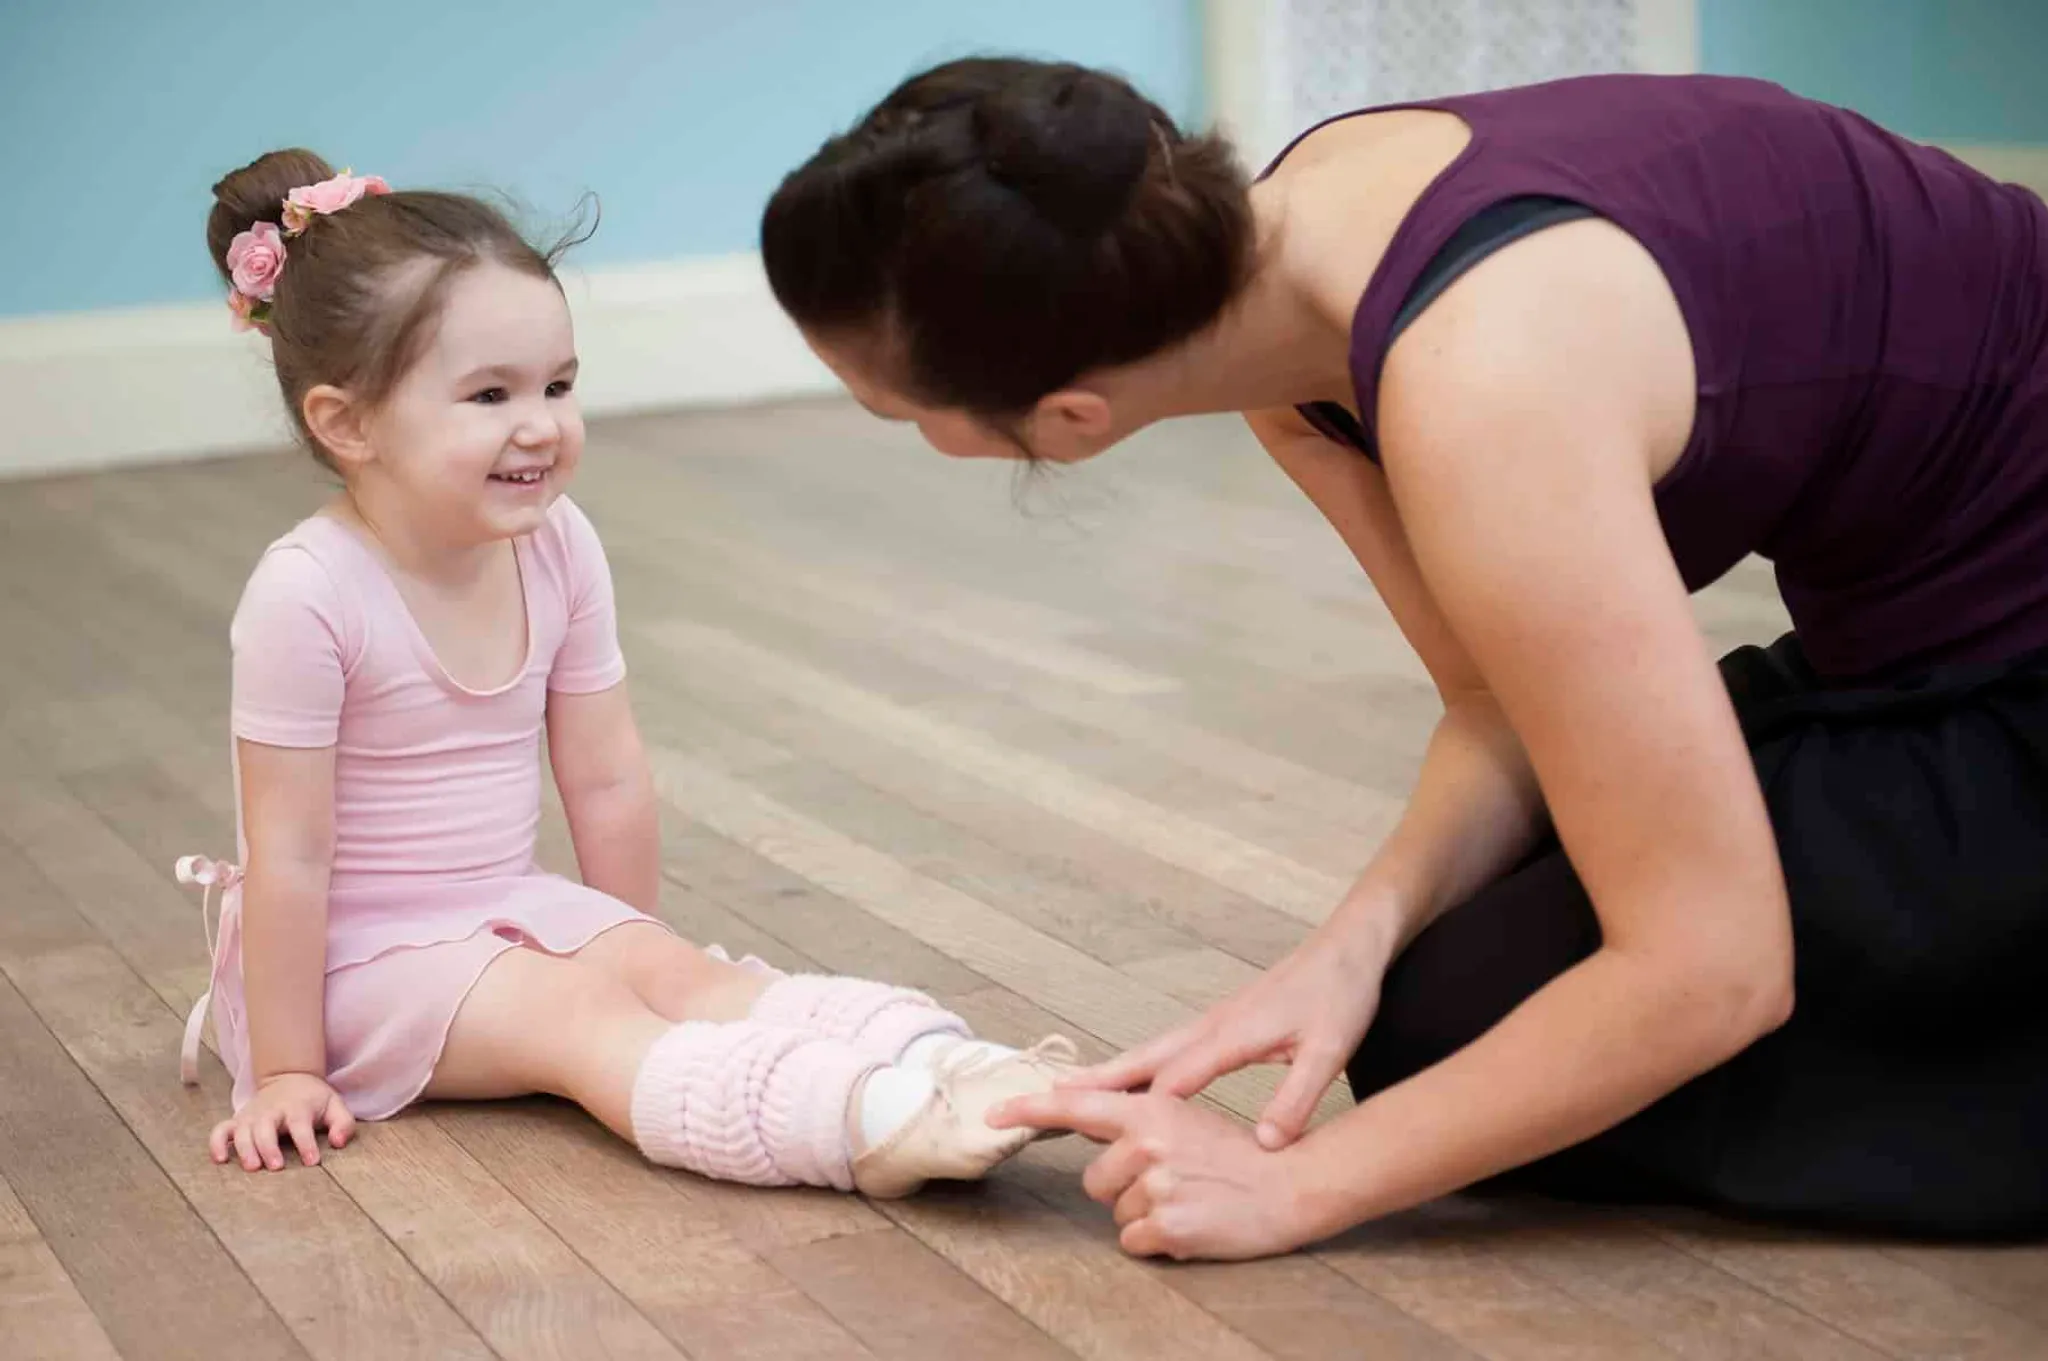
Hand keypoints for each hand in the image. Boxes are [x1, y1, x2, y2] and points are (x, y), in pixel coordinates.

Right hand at [209, 1072, 354, 1171]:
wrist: (289, 1076)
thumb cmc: (314, 1099)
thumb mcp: (336, 1105)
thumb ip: (343, 1124)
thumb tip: (338, 1143)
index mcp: (297, 1108)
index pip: (301, 1125)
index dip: (306, 1143)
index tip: (312, 1161)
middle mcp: (271, 1111)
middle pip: (265, 1128)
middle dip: (269, 1148)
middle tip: (276, 1167)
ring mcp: (252, 1116)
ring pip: (241, 1131)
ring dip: (245, 1149)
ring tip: (252, 1167)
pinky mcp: (237, 1120)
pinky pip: (220, 1130)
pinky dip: (216, 1143)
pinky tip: (220, 1160)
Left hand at [990, 1089, 1312, 1260]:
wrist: (1290, 1186)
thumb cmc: (1235, 1155)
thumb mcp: (1184, 1119)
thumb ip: (1133, 1119)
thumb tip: (1081, 1116)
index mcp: (1150, 1110)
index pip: (1076, 1106)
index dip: (1029, 1111)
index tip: (993, 1115)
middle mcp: (1148, 1142)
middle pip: (1094, 1181)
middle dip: (1122, 1188)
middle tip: (1172, 1181)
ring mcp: (1158, 1185)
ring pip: (1116, 1214)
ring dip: (1144, 1215)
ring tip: (1188, 1199)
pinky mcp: (1169, 1225)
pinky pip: (1134, 1242)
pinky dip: (1157, 1241)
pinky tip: (1190, 1224)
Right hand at [1066, 922, 1387, 1148]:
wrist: (1348, 948)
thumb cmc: (1341, 996)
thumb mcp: (1330, 1052)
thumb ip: (1297, 1099)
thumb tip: (1266, 1146)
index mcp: (1231, 1035)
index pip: (1171, 1081)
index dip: (1133, 1111)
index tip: (1092, 1135)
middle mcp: (1211, 1026)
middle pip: (1142, 1060)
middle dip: (1096, 1083)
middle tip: (1046, 1098)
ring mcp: (1212, 1022)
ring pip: (1149, 1052)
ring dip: (1110, 1072)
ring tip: (1069, 1092)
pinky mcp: (1221, 1022)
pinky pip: (1166, 1049)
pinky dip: (1137, 1065)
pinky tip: (1131, 1080)